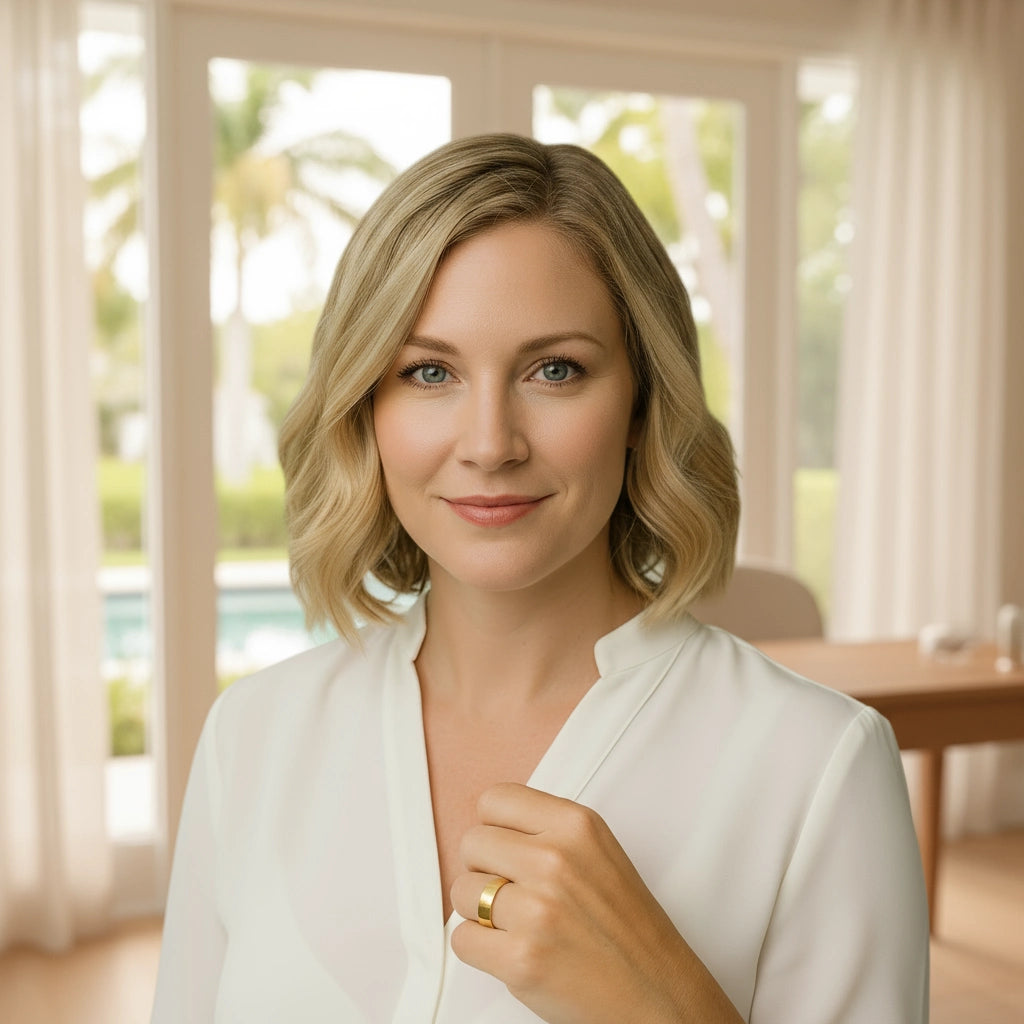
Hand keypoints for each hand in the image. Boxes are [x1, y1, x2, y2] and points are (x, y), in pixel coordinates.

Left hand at [449, 783, 741, 1023]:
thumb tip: (492, 825)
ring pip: (461, 892)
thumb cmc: (629, 931)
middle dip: (484, 870)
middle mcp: (556, 859)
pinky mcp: (521, 959)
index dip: (494, 828)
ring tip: (516, 924)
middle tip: (512, 892)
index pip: (495, 800)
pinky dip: (479, 949)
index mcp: (577, 825)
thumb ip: (548, 831)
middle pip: (471, 843)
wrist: (659, 996)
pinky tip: (513, 950)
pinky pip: (461, 939)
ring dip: (479, 912)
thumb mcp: (599, 853)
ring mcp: (537, 909)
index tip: (505, 848)